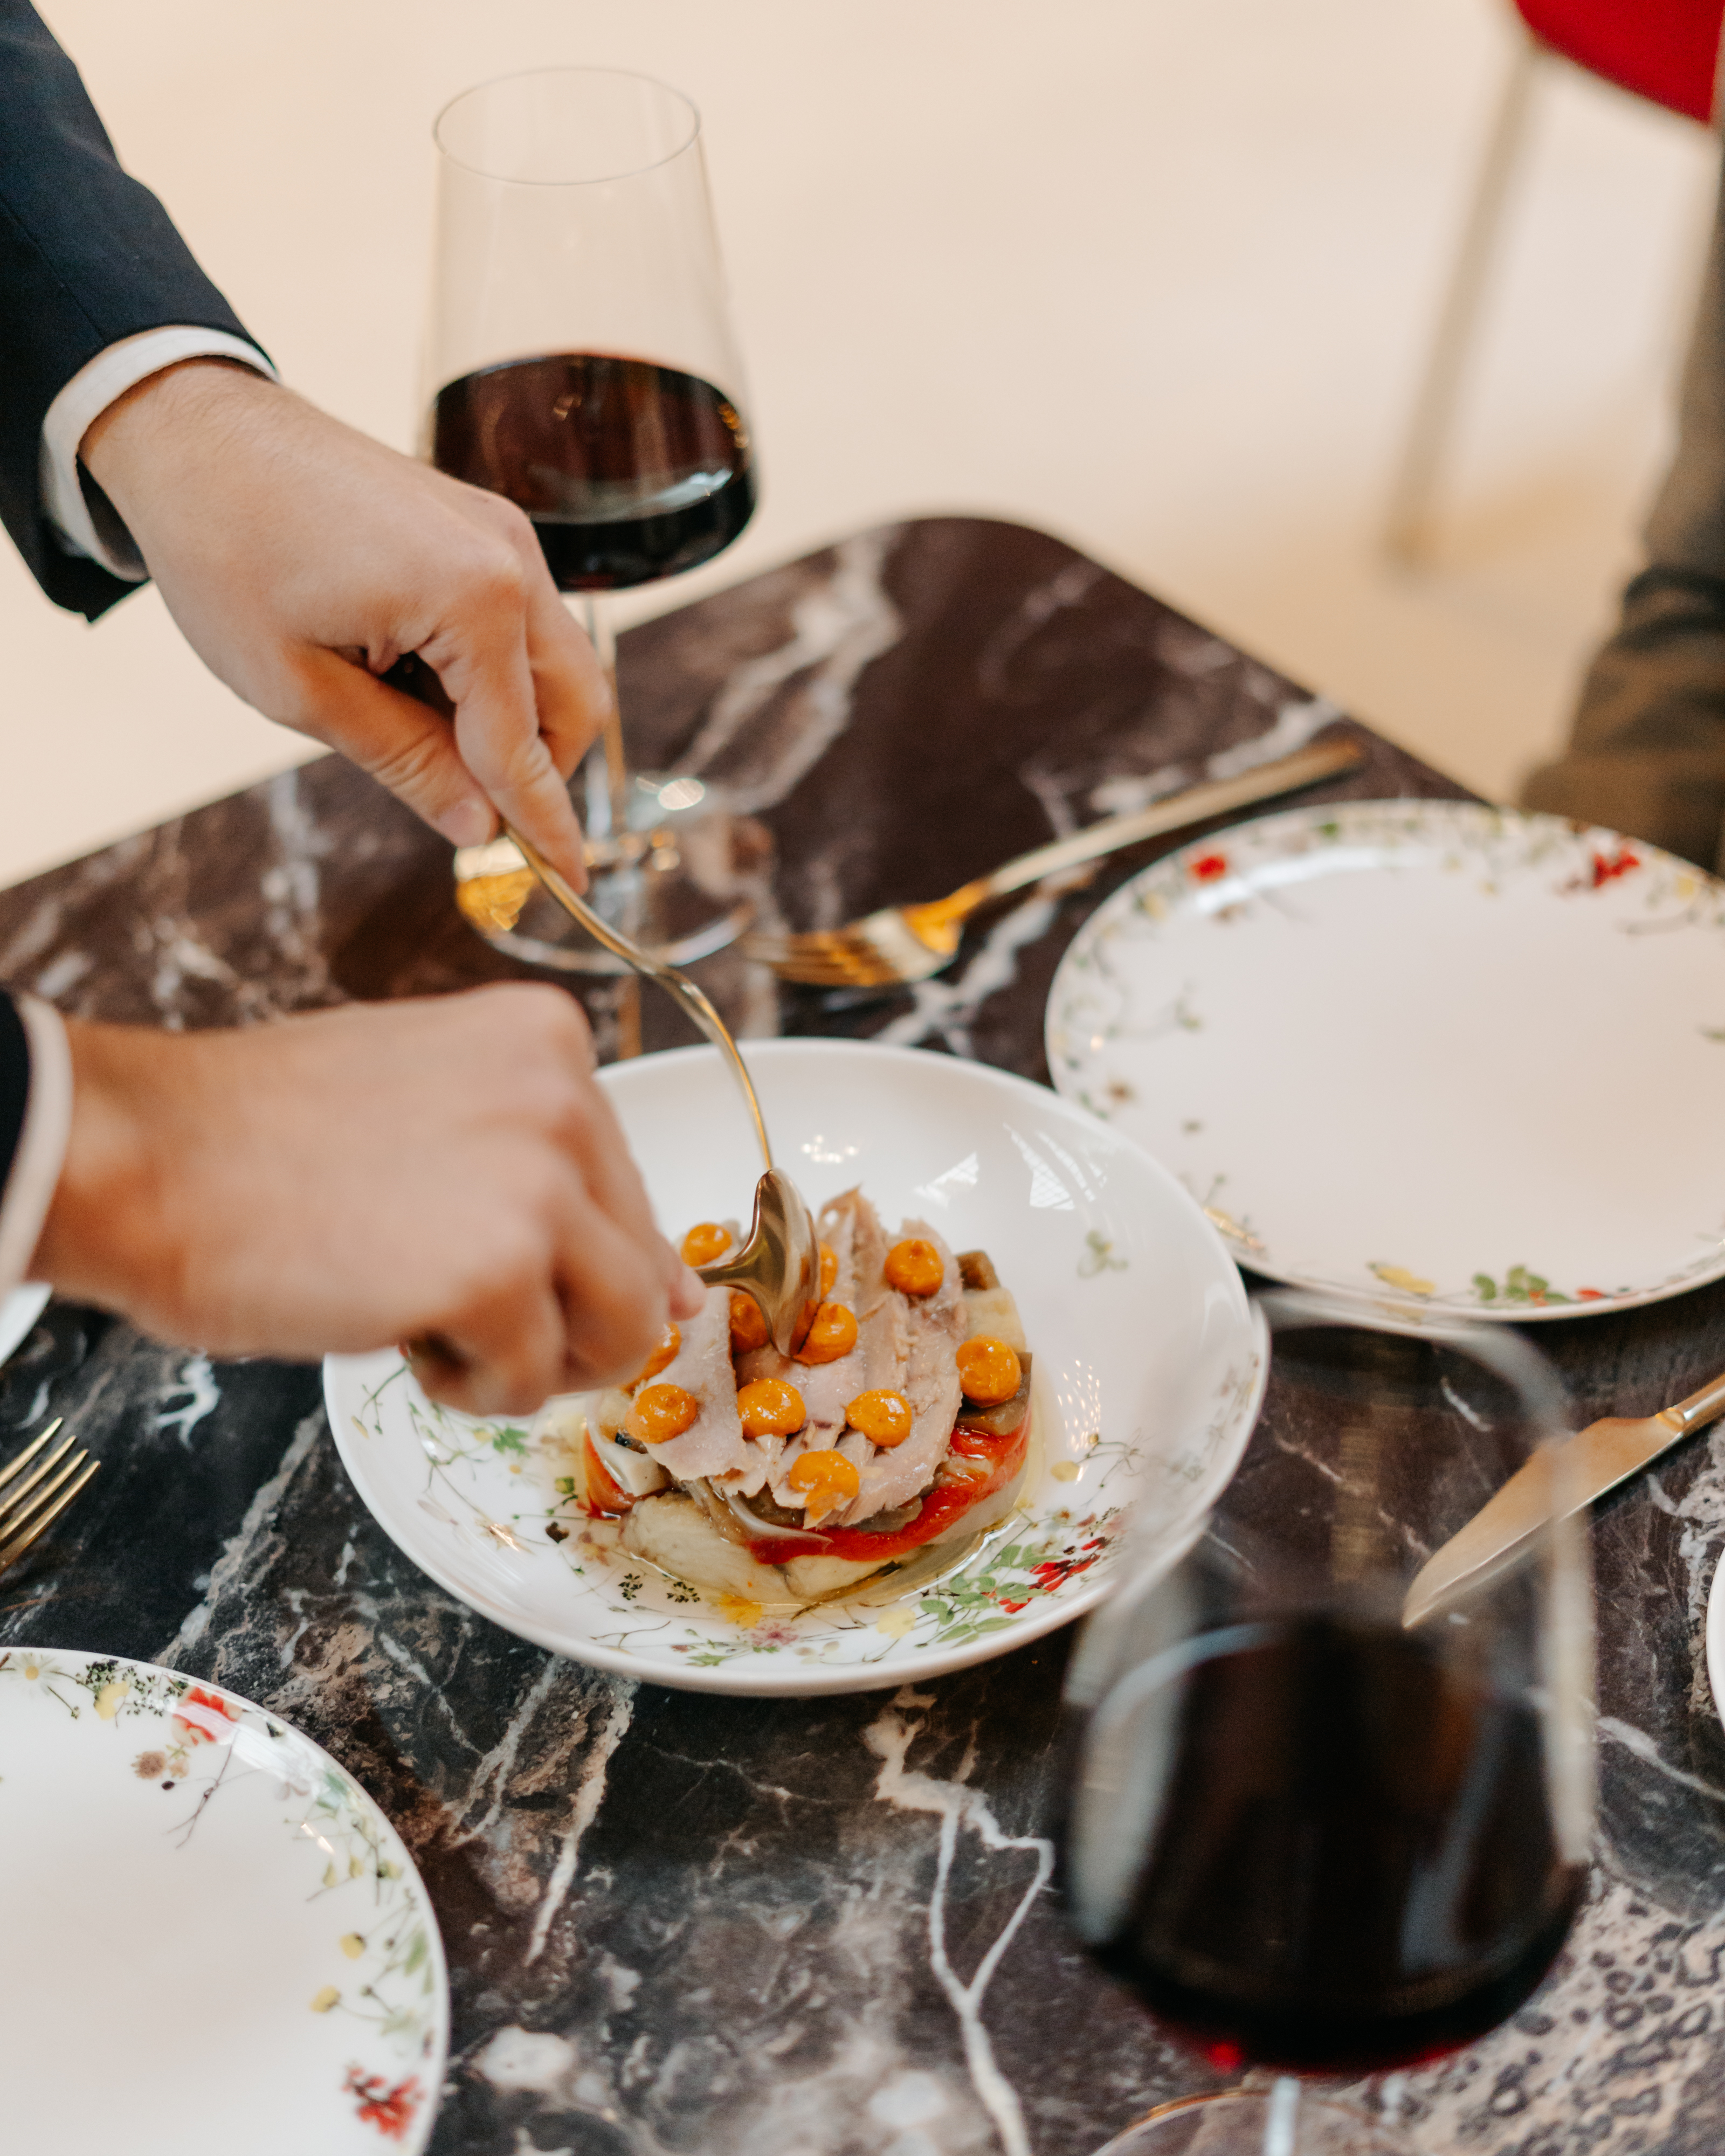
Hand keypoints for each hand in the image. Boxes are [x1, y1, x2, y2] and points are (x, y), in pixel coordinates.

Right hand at [31, 986, 701, 1414]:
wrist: (145, 1159)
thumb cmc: (266, 1145)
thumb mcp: (439, 1119)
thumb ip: (558, 1180)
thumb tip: (685, 1296)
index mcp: (553, 1040)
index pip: (627, 1193)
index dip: (564, 1258)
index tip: (482, 1255)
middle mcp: (567, 1096)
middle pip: (640, 1266)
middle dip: (557, 1314)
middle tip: (445, 1297)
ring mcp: (540, 1180)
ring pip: (626, 1330)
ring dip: (533, 1360)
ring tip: (432, 1320)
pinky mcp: (500, 1269)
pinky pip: (536, 1381)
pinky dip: (471, 1390)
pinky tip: (394, 1331)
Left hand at [81, 361, 603, 889]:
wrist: (189, 428)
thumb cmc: (227, 552)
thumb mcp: (302, 689)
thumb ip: (405, 761)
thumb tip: (477, 827)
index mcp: (473, 599)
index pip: (523, 746)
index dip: (542, 825)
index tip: (568, 882)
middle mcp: (511, 558)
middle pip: (574, 703)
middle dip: (537, 769)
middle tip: (468, 810)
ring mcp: (503, 533)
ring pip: (553, 662)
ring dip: (508, 718)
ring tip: (406, 721)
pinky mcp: (483, 523)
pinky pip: (520, 619)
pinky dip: (488, 670)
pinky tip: (411, 673)